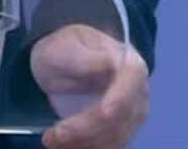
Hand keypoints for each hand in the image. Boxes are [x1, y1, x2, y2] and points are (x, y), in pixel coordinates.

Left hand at [30, 24, 148, 148]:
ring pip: (116, 137)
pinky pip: (109, 145)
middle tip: (52, 134)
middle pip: (121, 115)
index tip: (104, 113)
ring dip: (83, 143)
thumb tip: (110, 63)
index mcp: (128, 62)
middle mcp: (137, 90)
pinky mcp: (120, 130)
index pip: (132, 79)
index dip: (121, 97)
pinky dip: (86, 148)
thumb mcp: (64, 48)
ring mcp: (131, 113)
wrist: (61, 61)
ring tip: (50, 140)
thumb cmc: (63, 49)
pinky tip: (63, 146)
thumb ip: (84, 59)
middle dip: (86, 128)